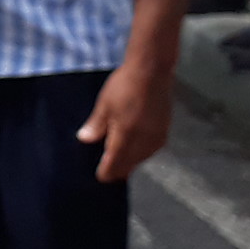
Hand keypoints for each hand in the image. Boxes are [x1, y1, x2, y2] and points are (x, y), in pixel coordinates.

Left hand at [75, 56, 172, 180]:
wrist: (152, 71)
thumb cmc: (124, 85)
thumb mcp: (104, 104)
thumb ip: (96, 125)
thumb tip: (84, 139)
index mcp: (126, 136)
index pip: (115, 164)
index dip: (106, 173)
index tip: (99, 177)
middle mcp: (143, 142)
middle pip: (129, 165)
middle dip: (118, 169)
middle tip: (107, 171)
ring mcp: (156, 138)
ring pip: (141, 159)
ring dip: (130, 161)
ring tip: (119, 160)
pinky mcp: (164, 132)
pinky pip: (150, 150)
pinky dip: (141, 153)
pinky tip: (134, 148)